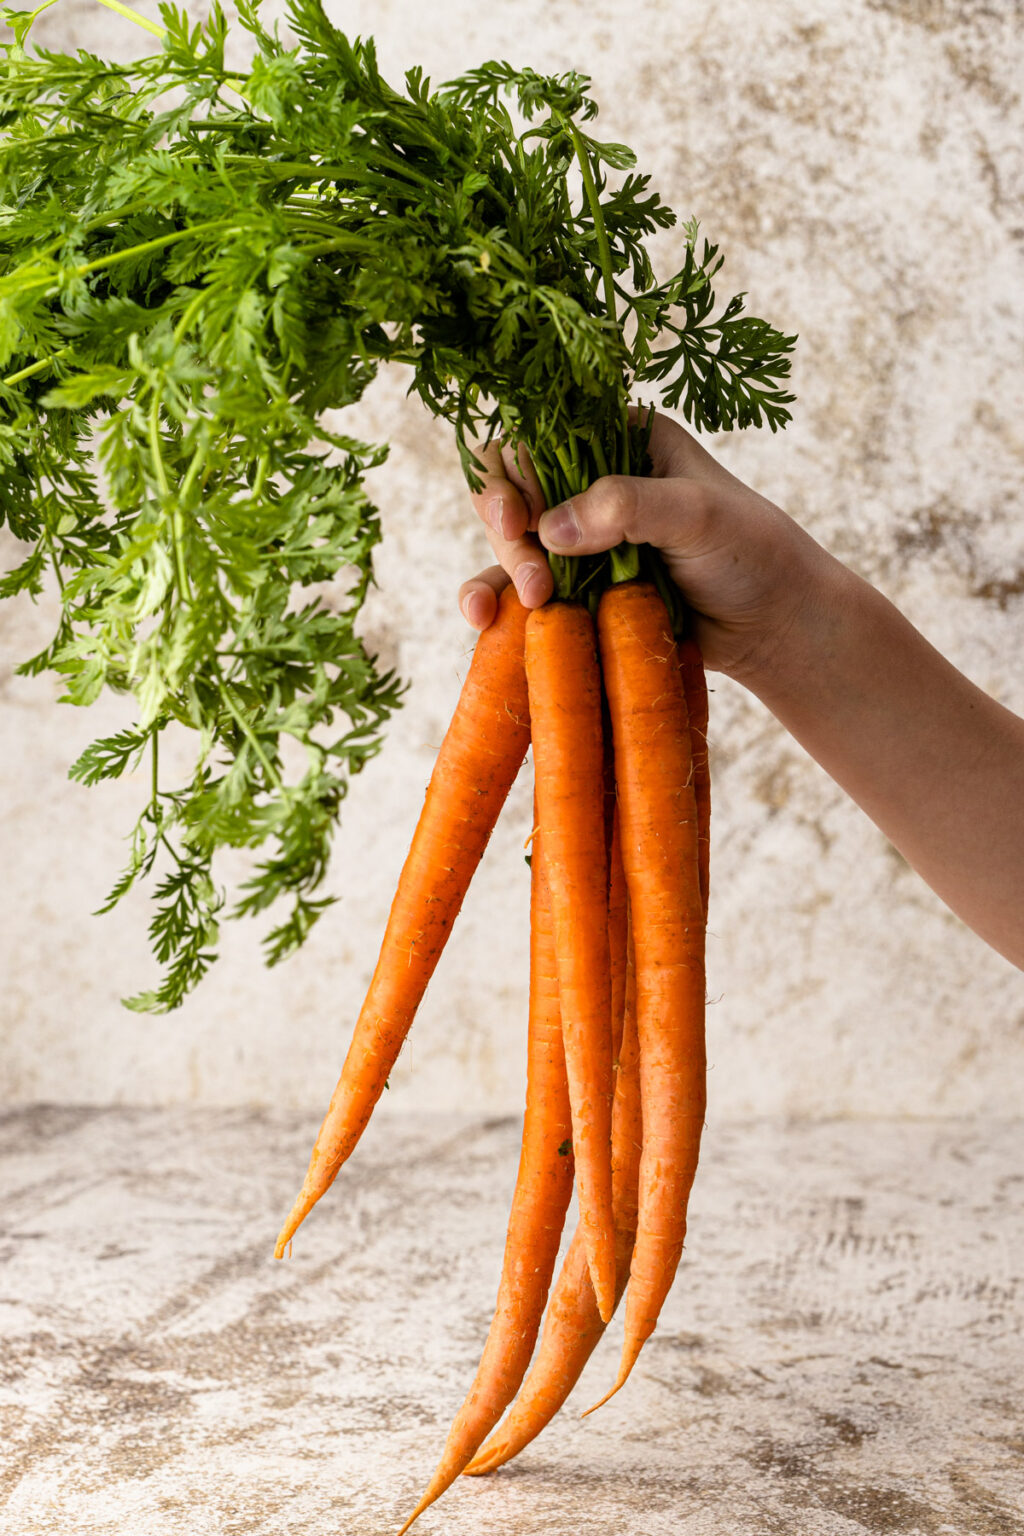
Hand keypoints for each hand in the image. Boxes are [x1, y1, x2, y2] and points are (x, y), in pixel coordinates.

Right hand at [459, 411, 834, 683]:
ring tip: (529, 606)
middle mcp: (591, 482)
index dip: (513, 472)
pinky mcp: (578, 590)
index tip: (522, 518)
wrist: (774, 629)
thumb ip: (628, 508)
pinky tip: (483, 622)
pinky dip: (494, 603)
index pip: (538, 434)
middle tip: (539, 582)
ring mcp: (581, 539)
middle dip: (508, 532)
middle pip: (511, 488)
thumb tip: (550, 528)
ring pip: (508, 543)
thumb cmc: (752, 555)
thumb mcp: (698, 515)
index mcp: (620, 439)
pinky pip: (519, 592)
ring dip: (501, 572)